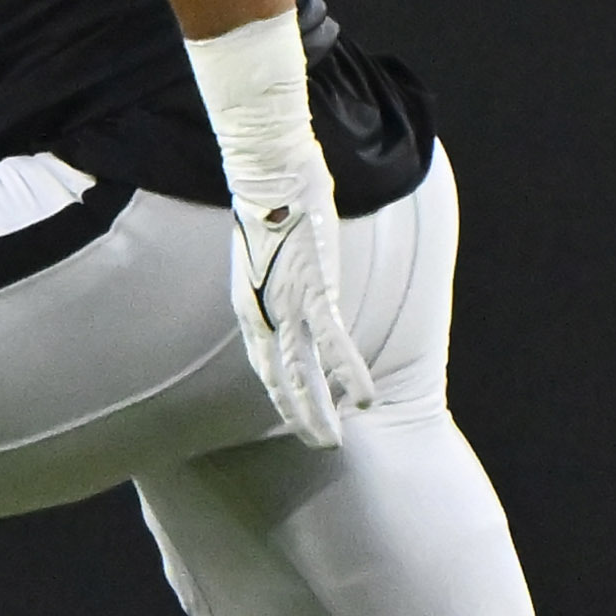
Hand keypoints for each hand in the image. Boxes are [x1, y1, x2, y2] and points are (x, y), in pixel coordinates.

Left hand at [227, 172, 376, 448]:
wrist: (266, 171)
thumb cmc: (267, 203)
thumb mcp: (263, 250)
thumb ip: (272, 276)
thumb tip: (284, 279)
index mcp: (249, 305)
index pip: (263, 361)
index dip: (279, 392)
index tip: (292, 414)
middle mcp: (263, 312)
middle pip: (282, 377)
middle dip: (300, 415)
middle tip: (320, 444)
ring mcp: (289, 303)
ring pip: (304, 372)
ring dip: (321, 410)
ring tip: (333, 440)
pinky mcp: (316, 289)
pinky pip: (336, 341)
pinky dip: (350, 372)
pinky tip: (366, 398)